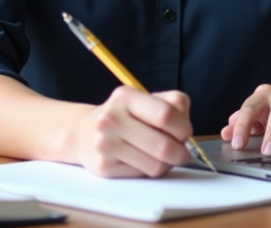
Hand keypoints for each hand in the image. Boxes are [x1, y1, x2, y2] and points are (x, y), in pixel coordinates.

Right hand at [73, 86, 192, 177]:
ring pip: (156, 166)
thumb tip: (186, 129)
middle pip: (164, 146)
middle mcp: (111, 119)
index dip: (183, 127)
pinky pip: (142, 175)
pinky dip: (150, 170)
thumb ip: (174, 105)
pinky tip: (143, 160)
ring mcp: (105, 144)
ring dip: (167, 163)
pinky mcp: (103, 167)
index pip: (166, 114)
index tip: (185, 132)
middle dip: (181, 152)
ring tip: (161, 155)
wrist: (84, 132)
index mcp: (126, 97)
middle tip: (182, 152)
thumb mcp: (147, 99)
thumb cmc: (125, 115)